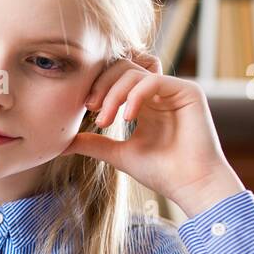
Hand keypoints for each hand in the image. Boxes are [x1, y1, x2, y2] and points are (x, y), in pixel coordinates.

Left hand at [63, 52, 245, 215]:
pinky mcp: (188, 91)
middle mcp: (158, 92)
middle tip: (91, 108)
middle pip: (122, 68)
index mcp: (144, 102)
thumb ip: (94, 143)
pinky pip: (153, 80)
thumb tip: (63, 143)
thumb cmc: (161, 172)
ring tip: (106, 121)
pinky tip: (127, 117)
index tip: (85, 109)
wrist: (191, 186)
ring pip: (134, 72)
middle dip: (101, 86)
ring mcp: (173, 90)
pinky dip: (135, 95)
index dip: (97, 87)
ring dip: (113, 94)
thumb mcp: (118, 154)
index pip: (115, 78)